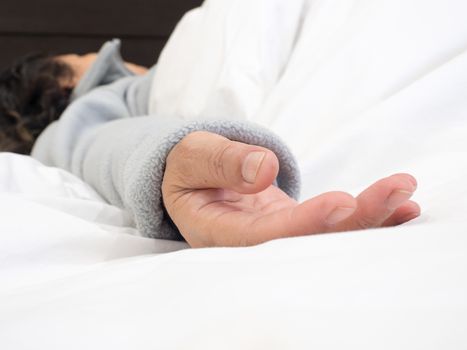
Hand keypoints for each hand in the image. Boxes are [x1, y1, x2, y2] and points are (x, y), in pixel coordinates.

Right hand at [162, 131, 419, 247]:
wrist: (197, 181)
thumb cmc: (189, 168)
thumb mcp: (193, 156)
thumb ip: (221, 162)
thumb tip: (263, 169)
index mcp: (220, 233)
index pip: (265, 237)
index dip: (305, 225)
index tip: (342, 202)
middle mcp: (254, 245)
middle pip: (308, 243)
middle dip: (354, 221)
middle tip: (396, 191)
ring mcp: (279, 236)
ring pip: (327, 237)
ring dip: (370, 217)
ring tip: (405, 193)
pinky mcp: (296, 224)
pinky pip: (332, 225)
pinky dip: (367, 217)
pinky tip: (401, 208)